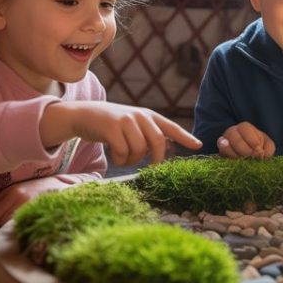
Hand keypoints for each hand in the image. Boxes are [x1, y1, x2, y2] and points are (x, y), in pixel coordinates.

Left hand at [0, 176, 70, 225]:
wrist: (61, 189)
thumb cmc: (36, 189)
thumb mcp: (17, 189)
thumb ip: (0, 199)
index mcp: (12, 191)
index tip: (1, 213)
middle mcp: (18, 198)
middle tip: (11, 215)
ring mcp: (28, 207)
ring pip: (4, 225)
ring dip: (8, 224)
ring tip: (19, 217)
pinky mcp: (36, 215)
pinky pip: (17, 227)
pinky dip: (17, 227)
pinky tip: (24, 221)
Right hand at [41, 101, 201, 166]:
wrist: (84, 114)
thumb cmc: (112, 125)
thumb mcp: (134, 125)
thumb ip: (149, 134)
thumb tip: (168, 149)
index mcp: (149, 115)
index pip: (171, 127)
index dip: (185, 137)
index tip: (199, 145)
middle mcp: (140, 115)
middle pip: (158, 141)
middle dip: (156, 159)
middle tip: (151, 168)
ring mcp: (126, 120)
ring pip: (139, 149)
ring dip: (133, 160)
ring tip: (125, 158)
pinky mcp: (111, 127)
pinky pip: (123, 151)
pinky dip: (120, 159)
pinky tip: (116, 156)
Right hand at [218, 122, 274, 158]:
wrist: (251, 158)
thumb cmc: (260, 148)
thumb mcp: (267, 146)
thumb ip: (268, 148)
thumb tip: (260, 153)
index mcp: (244, 128)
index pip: (244, 128)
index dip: (251, 139)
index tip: (258, 149)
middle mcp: (232, 133)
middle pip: (233, 135)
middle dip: (243, 148)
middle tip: (250, 156)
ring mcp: (224, 143)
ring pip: (224, 145)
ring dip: (234, 154)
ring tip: (243, 160)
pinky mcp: (221, 154)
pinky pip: (221, 155)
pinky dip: (227, 158)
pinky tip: (233, 162)